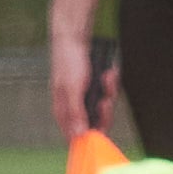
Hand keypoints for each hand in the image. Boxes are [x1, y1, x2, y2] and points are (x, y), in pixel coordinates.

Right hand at [49, 25, 111, 139]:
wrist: (73, 37)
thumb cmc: (68, 62)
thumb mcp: (72, 88)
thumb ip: (76, 113)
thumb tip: (79, 135)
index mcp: (63, 112)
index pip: (77, 136)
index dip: (92, 135)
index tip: (102, 129)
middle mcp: (74, 107)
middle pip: (96, 123)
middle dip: (105, 111)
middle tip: (105, 101)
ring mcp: (84, 97)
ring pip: (104, 107)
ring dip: (109, 92)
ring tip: (107, 77)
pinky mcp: (93, 88)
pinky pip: (107, 93)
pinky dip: (110, 83)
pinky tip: (109, 72)